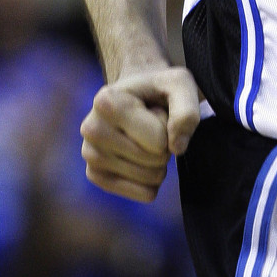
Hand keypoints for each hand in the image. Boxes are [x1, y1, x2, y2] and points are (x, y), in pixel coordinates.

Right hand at [80, 66, 201, 202]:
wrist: (137, 95)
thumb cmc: (159, 88)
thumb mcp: (180, 83)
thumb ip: (186, 110)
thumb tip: (177, 148)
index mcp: (106, 101)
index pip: (158, 139)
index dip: (168, 125)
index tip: (156, 109)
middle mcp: (91, 129)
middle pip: (154, 159)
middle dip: (165, 143)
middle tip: (152, 123)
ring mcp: (90, 155)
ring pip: (150, 178)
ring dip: (159, 159)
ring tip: (146, 135)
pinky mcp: (96, 176)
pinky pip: (144, 193)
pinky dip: (153, 178)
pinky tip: (141, 155)